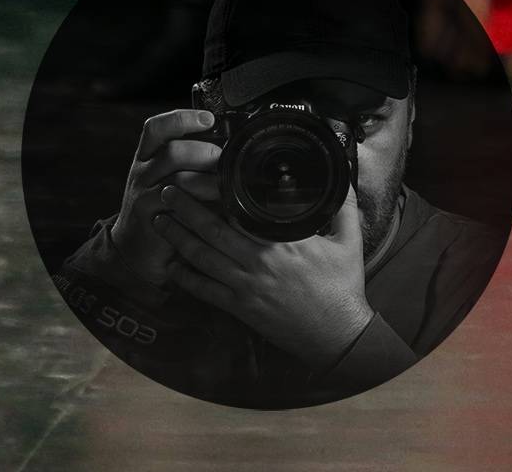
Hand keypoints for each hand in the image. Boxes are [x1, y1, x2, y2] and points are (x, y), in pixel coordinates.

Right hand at [101, 109, 222, 294]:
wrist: (136, 248)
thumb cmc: (165, 207)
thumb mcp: (175, 178)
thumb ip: (195, 162)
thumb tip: (235, 147)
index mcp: (148, 156)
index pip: (157, 128)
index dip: (182, 119)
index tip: (209, 118)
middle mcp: (142, 171)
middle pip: (173, 150)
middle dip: (206, 152)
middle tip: (225, 161)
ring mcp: (142, 193)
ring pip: (178, 177)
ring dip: (208, 180)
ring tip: (226, 186)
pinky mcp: (148, 215)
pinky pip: (176, 204)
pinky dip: (199, 203)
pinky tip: (215, 207)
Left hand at [158, 173, 376, 372]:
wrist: (335, 333)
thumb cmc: (343, 286)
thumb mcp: (350, 241)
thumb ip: (343, 207)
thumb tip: (343, 180)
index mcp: (285, 242)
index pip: (244, 213)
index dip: (220, 196)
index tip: (204, 179)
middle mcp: (259, 262)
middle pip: (213, 231)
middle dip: (186, 210)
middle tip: (169, 192)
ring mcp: (245, 286)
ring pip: (202, 258)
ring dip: (177, 238)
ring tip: (161, 222)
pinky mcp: (239, 307)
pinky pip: (203, 289)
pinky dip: (183, 277)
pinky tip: (171, 265)